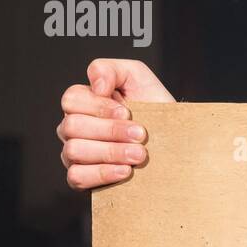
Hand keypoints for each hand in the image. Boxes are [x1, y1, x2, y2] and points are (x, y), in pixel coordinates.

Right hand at [57, 58, 173, 189]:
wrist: (175, 139)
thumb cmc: (154, 108)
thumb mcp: (138, 76)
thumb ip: (110, 69)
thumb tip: (96, 86)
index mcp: (84, 102)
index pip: (71, 100)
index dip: (99, 106)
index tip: (128, 112)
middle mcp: (74, 127)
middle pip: (72, 126)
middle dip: (111, 131)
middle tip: (140, 135)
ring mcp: (75, 153)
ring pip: (74, 151)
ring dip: (111, 152)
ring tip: (139, 154)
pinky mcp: (82, 176)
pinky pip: (77, 177)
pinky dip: (102, 173)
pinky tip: (125, 170)